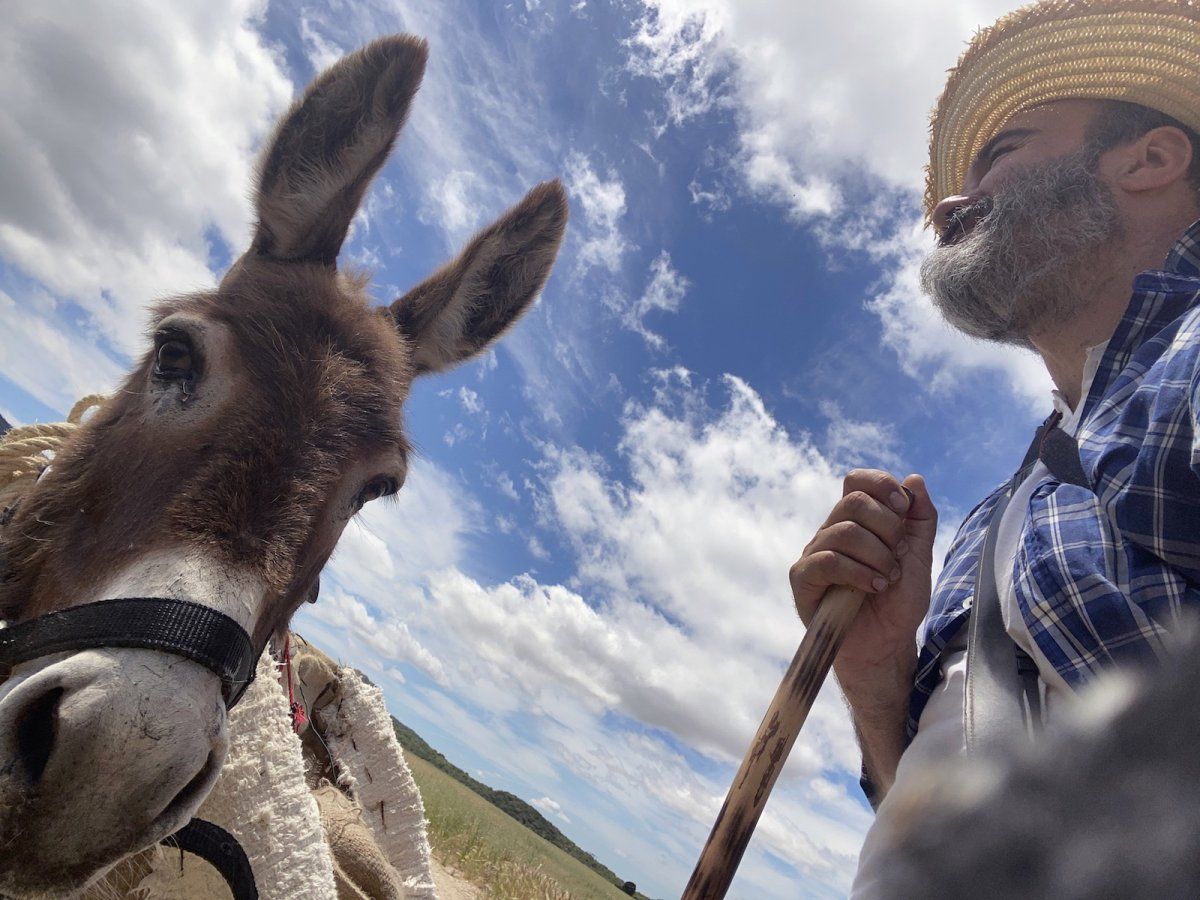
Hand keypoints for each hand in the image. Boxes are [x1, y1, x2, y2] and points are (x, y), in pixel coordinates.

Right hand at [789, 470, 937, 711]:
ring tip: (888, 580)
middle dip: (887, 528)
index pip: (857, 481)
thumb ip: (921, 519)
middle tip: (898, 555)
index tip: (903, 509)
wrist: (886, 644)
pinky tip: (873, 588)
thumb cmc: (898, 601)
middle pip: (853, 501)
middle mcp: (832, 531)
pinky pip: (828, 561)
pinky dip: (858, 573)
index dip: (881, 485)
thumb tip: (914, 479)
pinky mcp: (804, 578)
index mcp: (857, 520)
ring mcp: (815, 553)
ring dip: (878, 556)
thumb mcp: (920, 557)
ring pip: (845, 532)